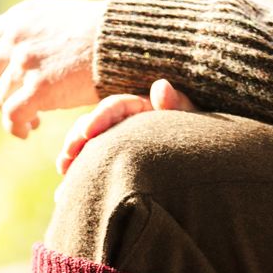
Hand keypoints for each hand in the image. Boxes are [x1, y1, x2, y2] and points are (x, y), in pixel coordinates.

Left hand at [0, 0, 104, 138]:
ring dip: (12, 112)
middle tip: (17, 107)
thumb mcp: (63, 20)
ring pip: (1, 96)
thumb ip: (41, 33)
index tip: (6, 82)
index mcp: (21, 16)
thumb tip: (38, 53)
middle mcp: (17, 35)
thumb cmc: (104, 36)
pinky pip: (13, 115)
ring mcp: (25, 61)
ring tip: (32, 121)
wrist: (122, 43)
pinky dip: (16, 127)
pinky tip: (27, 132)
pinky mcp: (38, 88)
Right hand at [56, 79, 199, 174]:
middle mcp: (127, 123)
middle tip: (66, 158)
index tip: (87, 134)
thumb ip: (178, 105)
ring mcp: (120, 143)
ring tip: (63, 171)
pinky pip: (94, 165)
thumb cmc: (205, 140)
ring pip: (89, 145)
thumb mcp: (194, 121)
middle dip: (77, 139)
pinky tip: (67, 186)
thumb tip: (160, 85)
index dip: (98, 118)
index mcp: (143, 108)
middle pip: (95, 125)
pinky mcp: (116, 163)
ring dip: (73, 156)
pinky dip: (79, 174)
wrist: (208, 166)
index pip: (115, 107)